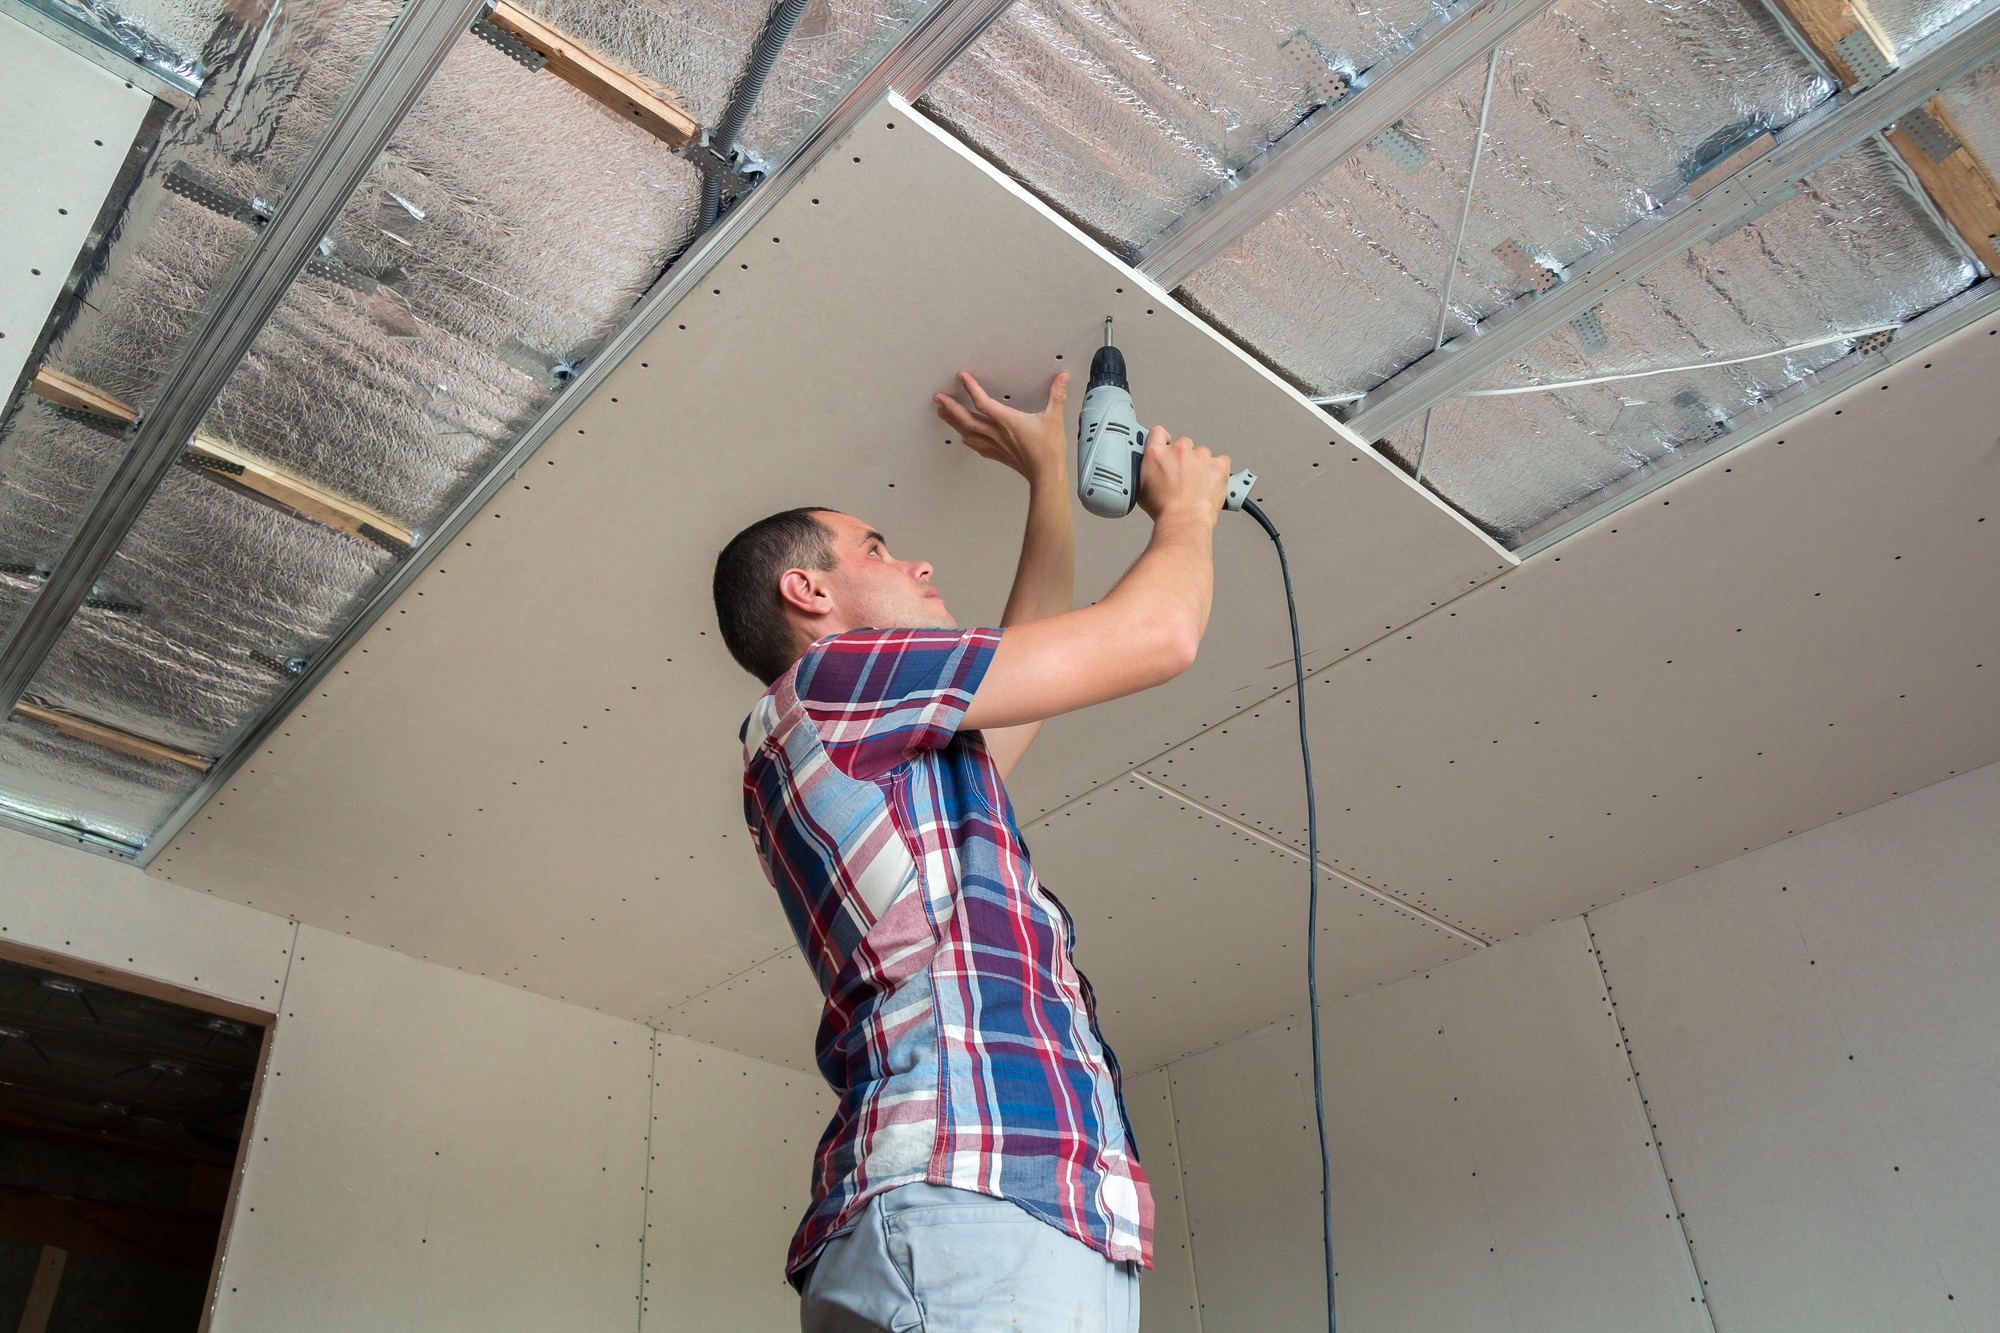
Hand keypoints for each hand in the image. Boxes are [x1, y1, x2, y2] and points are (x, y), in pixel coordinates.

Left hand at [934, 372, 1069, 486]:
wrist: (1045, 475)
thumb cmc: (1048, 451)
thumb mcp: (1054, 419)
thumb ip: (1057, 396)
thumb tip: (1061, 379)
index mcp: (1007, 421)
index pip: (983, 402)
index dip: (971, 388)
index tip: (962, 377)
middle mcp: (997, 433)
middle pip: (967, 418)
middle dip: (950, 407)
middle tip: (938, 398)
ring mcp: (995, 445)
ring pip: (968, 432)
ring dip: (953, 422)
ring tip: (942, 414)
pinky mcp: (998, 455)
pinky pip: (977, 446)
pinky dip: (968, 439)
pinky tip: (963, 439)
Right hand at [1136, 427, 1229, 524]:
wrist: (1184, 521)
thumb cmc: (1164, 510)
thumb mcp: (1142, 488)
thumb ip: (1146, 470)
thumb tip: (1149, 468)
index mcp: (1157, 453)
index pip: (1159, 433)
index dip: (1164, 440)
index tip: (1167, 447)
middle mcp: (1178, 450)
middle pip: (1184, 444)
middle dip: (1184, 458)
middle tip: (1184, 477)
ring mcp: (1200, 456)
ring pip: (1203, 454)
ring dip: (1201, 466)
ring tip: (1197, 486)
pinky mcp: (1218, 464)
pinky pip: (1221, 461)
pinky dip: (1218, 471)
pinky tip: (1211, 484)